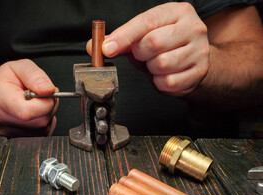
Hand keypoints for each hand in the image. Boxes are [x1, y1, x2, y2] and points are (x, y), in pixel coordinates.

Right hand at [0, 59, 58, 136]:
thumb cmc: (7, 78)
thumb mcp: (20, 66)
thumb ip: (35, 75)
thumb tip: (48, 89)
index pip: (27, 112)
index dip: (45, 103)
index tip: (47, 92)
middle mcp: (0, 118)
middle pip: (39, 122)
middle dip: (49, 107)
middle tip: (43, 95)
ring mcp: (6, 131)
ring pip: (42, 129)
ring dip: (47, 115)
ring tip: (37, 103)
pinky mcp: (14, 138)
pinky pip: (41, 135)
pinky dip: (45, 123)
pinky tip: (36, 113)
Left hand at [87, 2, 208, 95]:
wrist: (192, 60)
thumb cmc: (165, 45)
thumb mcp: (143, 35)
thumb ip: (119, 39)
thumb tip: (94, 46)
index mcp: (177, 12)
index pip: (147, 22)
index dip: (124, 36)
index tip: (107, 48)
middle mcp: (193, 28)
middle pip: (154, 43)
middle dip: (140, 54)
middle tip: (143, 55)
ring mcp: (200, 50)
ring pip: (162, 64)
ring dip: (150, 69)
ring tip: (155, 64)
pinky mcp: (200, 71)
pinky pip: (169, 82)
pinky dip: (159, 82)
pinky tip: (163, 75)